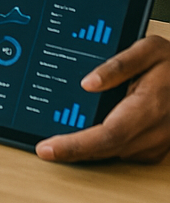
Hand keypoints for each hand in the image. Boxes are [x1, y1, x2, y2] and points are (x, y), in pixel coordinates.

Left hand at [35, 35, 169, 163]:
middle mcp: (154, 130)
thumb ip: (118, 65)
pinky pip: (126, 150)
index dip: (75, 145)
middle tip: (44, 149)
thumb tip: (88, 82)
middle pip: (107, 150)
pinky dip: (104, 146)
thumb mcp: (148, 49)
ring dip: (87, 151)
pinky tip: (86, 136)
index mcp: (148, 107)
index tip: (48, 148)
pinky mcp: (158, 145)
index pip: (106, 134)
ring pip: (116, 153)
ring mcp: (158, 142)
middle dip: (72, 151)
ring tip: (58, 142)